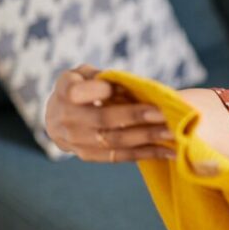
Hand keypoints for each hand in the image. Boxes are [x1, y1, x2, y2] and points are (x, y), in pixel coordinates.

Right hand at [44, 63, 175, 162]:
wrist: (56, 118)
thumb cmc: (80, 87)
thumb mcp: (84, 73)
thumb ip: (102, 76)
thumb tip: (129, 85)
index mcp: (65, 92)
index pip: (78, 92)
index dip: (100, 90)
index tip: (124, 88)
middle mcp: (66, 118)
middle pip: (104, 119)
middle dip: (136, 117)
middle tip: (164, 114)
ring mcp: (76, 141)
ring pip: (115, 141)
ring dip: (146, 138)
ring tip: (173, 133)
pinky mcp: (88, 155)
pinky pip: (119, 156)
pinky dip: (146, 154)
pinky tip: (169, 151)